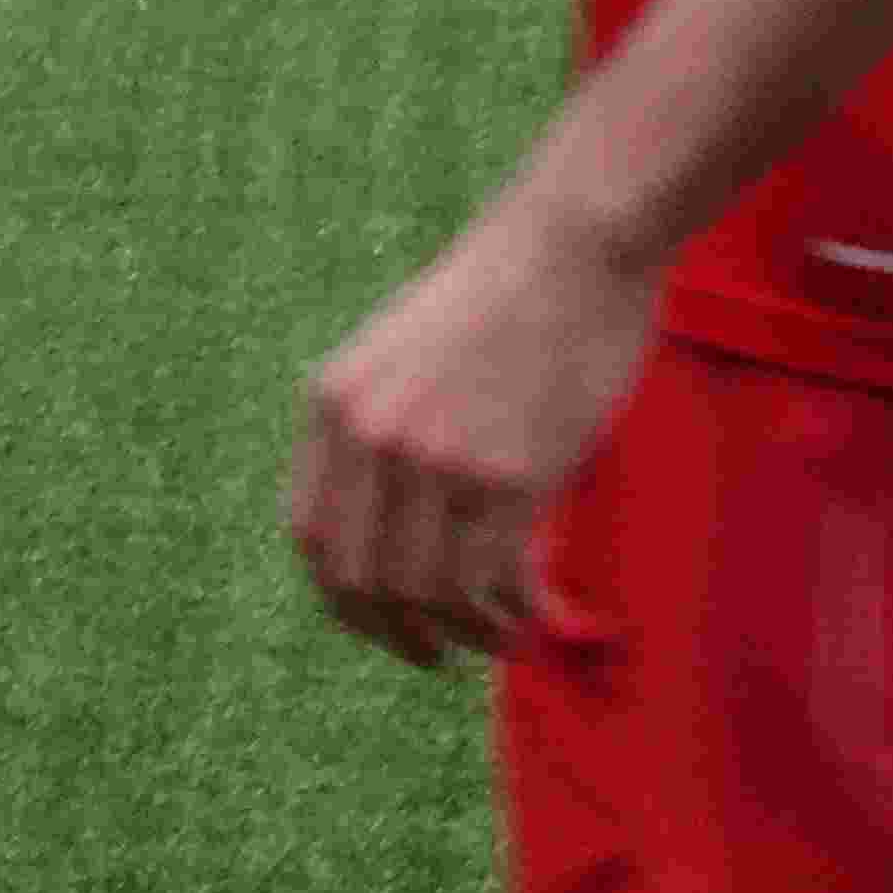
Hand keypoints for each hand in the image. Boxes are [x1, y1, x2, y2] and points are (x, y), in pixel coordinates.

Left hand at [287, 192, 657, 668]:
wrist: (579, 238)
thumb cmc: (513, 286)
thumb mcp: (408, 350)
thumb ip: (389, 427)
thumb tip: (403, 523)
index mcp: (333, 404)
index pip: (313, 540)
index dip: (347, 597)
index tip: (386, 619)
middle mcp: (371, 438)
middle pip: (363, 581)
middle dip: (400, 634)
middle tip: (437, 654)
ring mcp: (436, 459)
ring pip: (430, 593)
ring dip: (468, 634)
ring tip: (503, 640)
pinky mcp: (508, 473)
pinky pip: (496, 579)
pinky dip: (515, 616)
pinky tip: (539, 618)